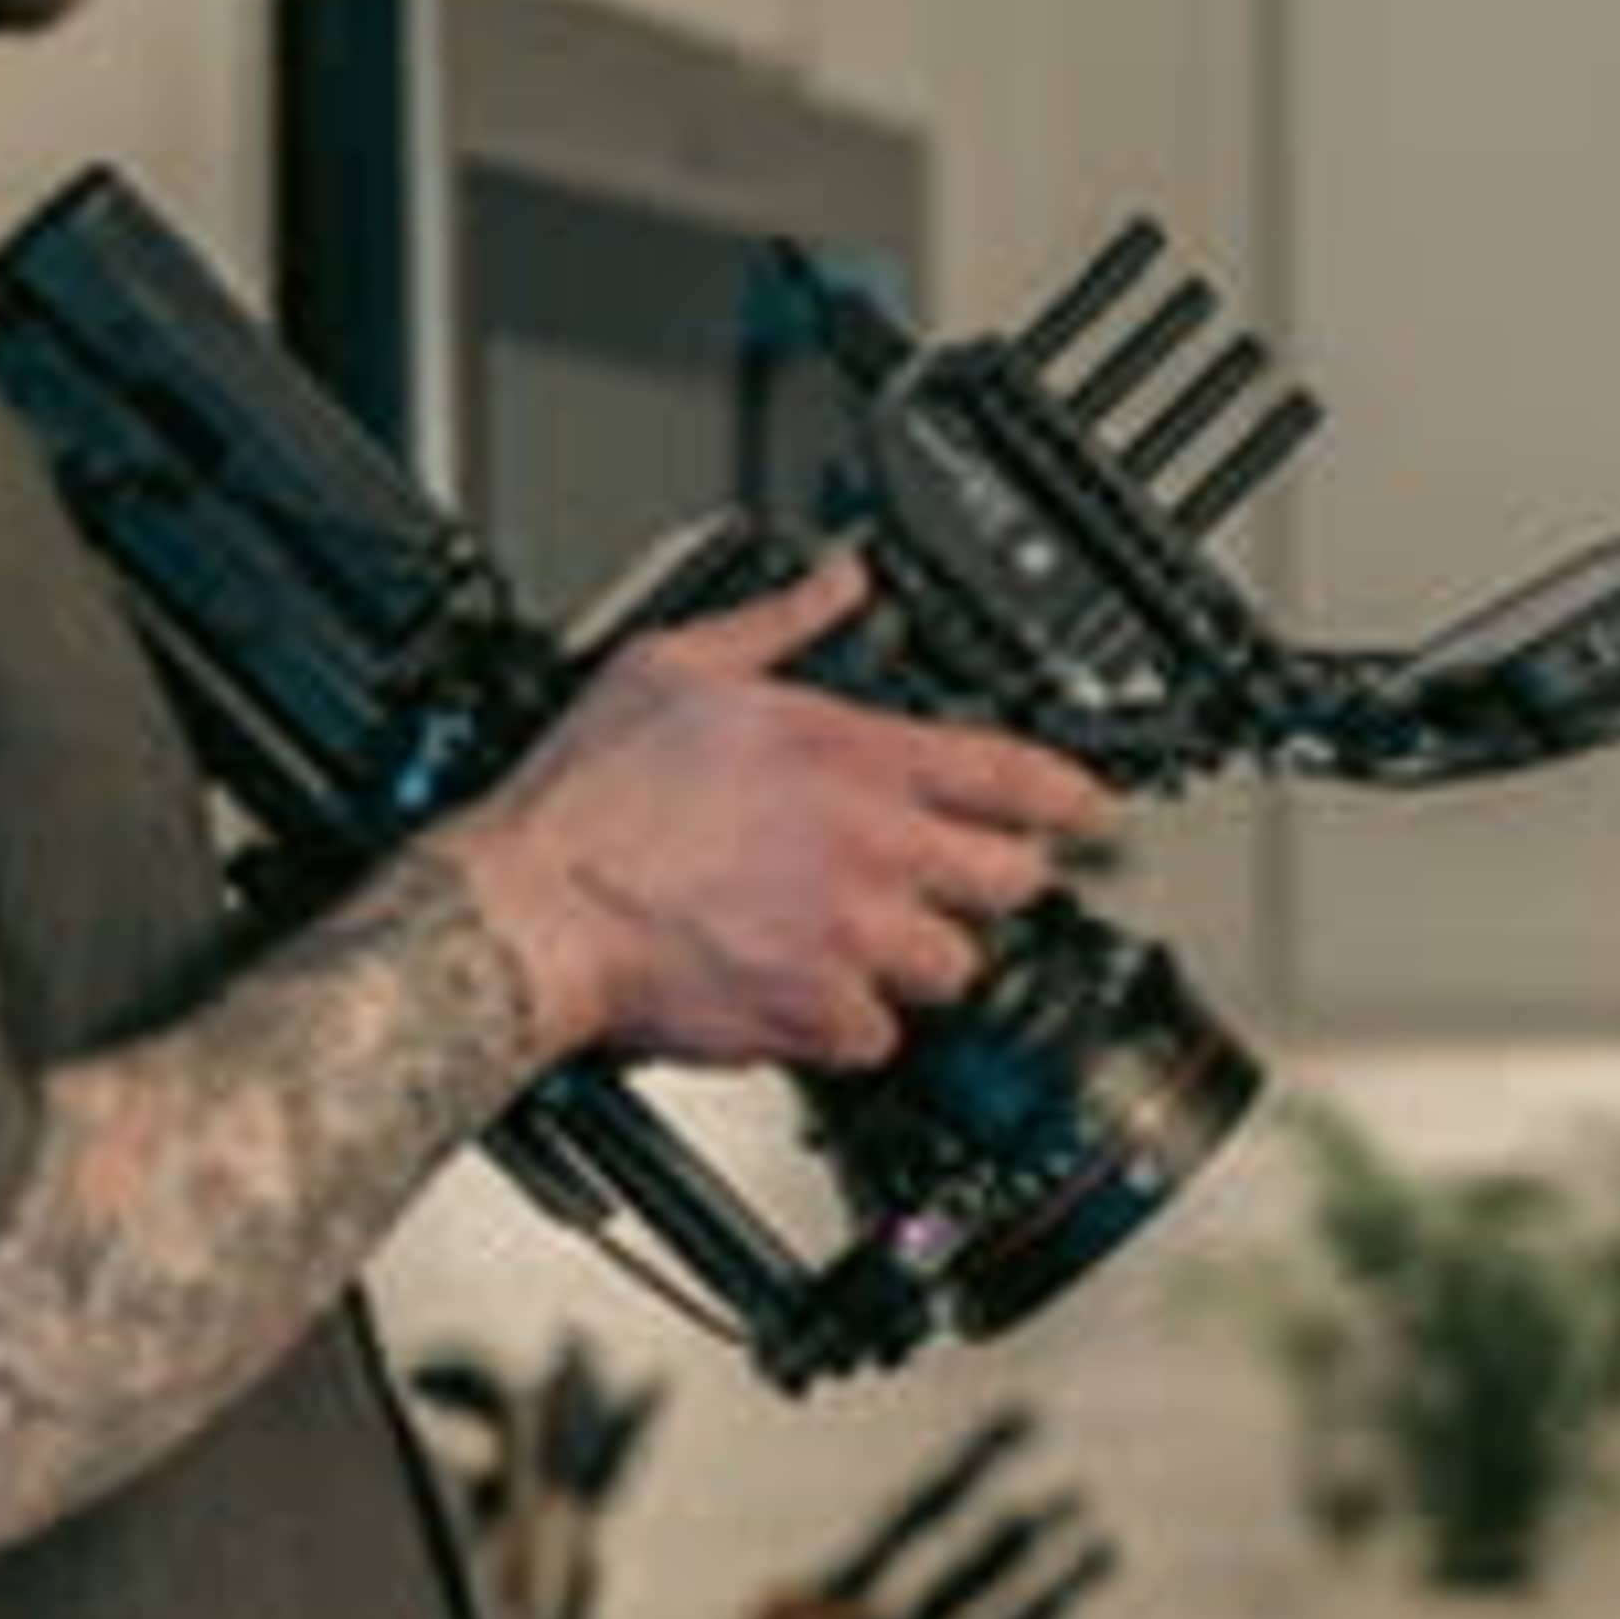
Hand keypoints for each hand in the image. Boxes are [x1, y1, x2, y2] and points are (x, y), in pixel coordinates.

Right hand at [437, 564, 1107, 1074]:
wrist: (531, 910)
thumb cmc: (588, 798)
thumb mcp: (678, 663)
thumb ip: (781, 621)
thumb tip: (837, 579)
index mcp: (851, 757)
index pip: (1012, 772)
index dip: (1070, 794)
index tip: (1089, 808)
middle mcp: (871, 849)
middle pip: (1014, 880)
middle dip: (996, 882)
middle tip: (963, 881)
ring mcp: (853, 938)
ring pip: (958, 966)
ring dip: (925, 961)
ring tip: (871, 945)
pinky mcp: (818, 1015)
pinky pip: (881, 1039)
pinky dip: (854, 1029)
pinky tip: (813, 1000)